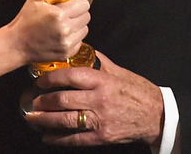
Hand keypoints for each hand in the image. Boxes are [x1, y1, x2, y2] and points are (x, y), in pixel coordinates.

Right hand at [7, 0, 89, 63]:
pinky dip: (73, 38)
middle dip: (78, 14)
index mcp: (58, 14)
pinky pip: (79, 41)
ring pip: (85, 29)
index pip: (84, 4)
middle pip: (86, 17)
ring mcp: (67, 43)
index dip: (77, 3)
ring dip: (76, 26)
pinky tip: (60, 36)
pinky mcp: (67, 53)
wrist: (17, 44)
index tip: (71, 4)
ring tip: (63, 26)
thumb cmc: (25, 21)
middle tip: (66, 15)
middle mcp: (65, 29)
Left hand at [24, 51, 164, 147]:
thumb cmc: (138, 91)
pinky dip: (59, 139)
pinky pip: (76, 139)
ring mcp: (100, 120)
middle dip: (44, 101)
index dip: (52, 78)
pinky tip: (47, 136)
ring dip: (46, 119)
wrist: (157, 116)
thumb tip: (83, 50)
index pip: (72, 77)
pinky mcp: (102, 136)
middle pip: (64, 100)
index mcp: (103, 81)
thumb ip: (100, 63)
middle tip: (33, 100)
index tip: (40, 80)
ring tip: (33, 117)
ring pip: (66, 120)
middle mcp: (100, 100)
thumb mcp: (120, 72)